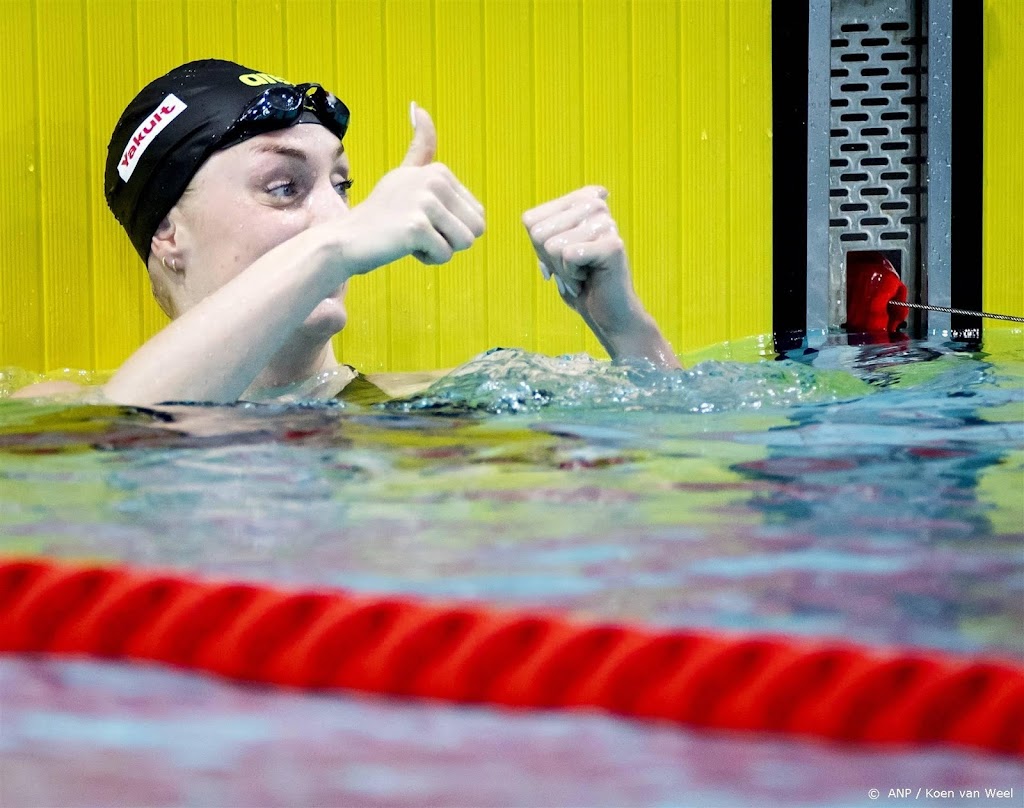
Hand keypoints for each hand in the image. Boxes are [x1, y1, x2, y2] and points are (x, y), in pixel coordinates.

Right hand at [338, 104, 484, 274]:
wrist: (346, 239)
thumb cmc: (380, 214)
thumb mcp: (405, 174)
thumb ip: (420, 146)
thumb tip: (418, 105)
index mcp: (440, 172)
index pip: (477, 216)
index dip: (452, 227)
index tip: (420, 218)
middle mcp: (435, 180)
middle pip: (476, 229)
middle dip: (451, 239)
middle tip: (417, 230)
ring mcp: (425, 202)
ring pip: (464, 243)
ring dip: (440, 249)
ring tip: (410, 237)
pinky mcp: (417, 226)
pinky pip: (444, 255)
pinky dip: (427, 258)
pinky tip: (403, 246)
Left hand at [522, 186, 640, 335]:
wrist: (609, 315)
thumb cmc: (579, 283)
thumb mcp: (552, 253)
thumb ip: (541, 231)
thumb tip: (529, 220)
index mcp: (581, 201)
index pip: (531, 220)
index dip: (539, 248)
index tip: (563, 258)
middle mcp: (596, 206)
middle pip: (540, 233)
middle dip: (550, 260)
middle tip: (574, 269)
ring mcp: (606, 224)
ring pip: (553, 246)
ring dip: (563, 271)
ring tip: (583, 274)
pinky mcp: (612, 245)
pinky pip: (569, 256)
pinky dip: (572, 276)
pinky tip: (590, 278)